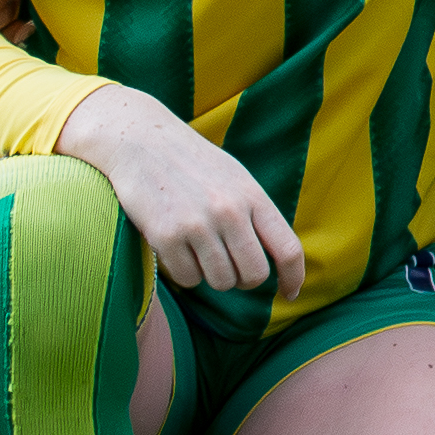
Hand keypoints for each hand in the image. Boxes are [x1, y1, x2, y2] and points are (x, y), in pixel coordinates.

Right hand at [56, 83, 309, 300]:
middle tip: (229, 266)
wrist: (140, 141)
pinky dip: (184, 272)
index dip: (293, 278)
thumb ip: (256, 213)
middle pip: (254, 275)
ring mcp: (198, 225)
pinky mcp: (166, 236)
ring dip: (211, 275)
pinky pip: (188, 279)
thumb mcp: (235, 178)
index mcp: (253, 196)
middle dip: (243, 279)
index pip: (288, 249)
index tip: (289, 293)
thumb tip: (275, 259)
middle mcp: (230, 212)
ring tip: (199, 249)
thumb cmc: (191, 163)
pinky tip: (177, 248)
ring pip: (220, 282)